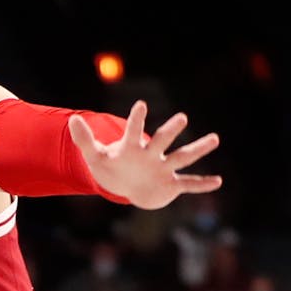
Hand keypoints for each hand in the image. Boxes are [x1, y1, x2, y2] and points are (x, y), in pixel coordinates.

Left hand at [69, 100, 220, 209]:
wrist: (125, 185)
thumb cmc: (110, 167)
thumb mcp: (94, 155)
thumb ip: (84, 139)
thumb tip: (72, 118)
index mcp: (132, 148)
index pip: (133, 132)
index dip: (136, 120)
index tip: (140, 105)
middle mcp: (151, 155)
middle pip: (162, 141)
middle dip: (170, 131)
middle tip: (182, 117)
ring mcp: (162, 169)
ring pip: (181, 157)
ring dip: (197, 150)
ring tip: (215, 138)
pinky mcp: (170, 184)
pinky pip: (188, 184)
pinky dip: (202, 184)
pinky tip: (218, 182)